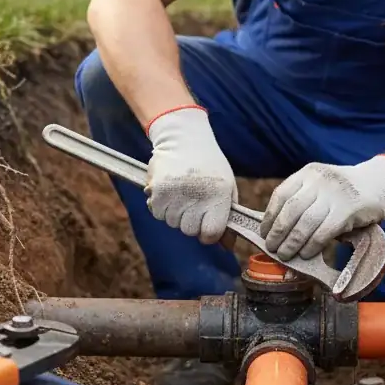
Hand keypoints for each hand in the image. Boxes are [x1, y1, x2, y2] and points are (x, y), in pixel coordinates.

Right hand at [145, 105, 237, 243]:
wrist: (184, 137)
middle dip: (191, 222)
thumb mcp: (227, 187)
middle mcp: (197, 196)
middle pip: (189, 231)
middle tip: (193, 202)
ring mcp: (175, 194)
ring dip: (175, 213)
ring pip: (172, 223)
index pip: (210, 234)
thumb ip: (227, 217)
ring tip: (181, 193)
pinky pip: (157, 213)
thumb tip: (228, 246)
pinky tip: (169, 191)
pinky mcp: (157, 190)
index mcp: (219, 195)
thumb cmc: (210, 165)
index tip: (207, 222)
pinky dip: (161, 207)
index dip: (208, 233)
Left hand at [260, 156, 384, 260]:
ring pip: (305, 223)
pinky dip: (312, 245)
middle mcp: (319, 180)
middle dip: (278, 232)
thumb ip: (303, 200)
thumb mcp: (320, 186)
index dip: (270, 217)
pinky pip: (324, 232)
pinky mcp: (348, 209)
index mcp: (308, 173)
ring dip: (292, 242)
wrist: (379, 183)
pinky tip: (306, 254)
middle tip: (272, 248)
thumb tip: (277, 229)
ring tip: (285, 255)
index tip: (265, 233)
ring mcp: (334, 193)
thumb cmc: (344, 192)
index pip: (281, 195)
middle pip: (291, 210)